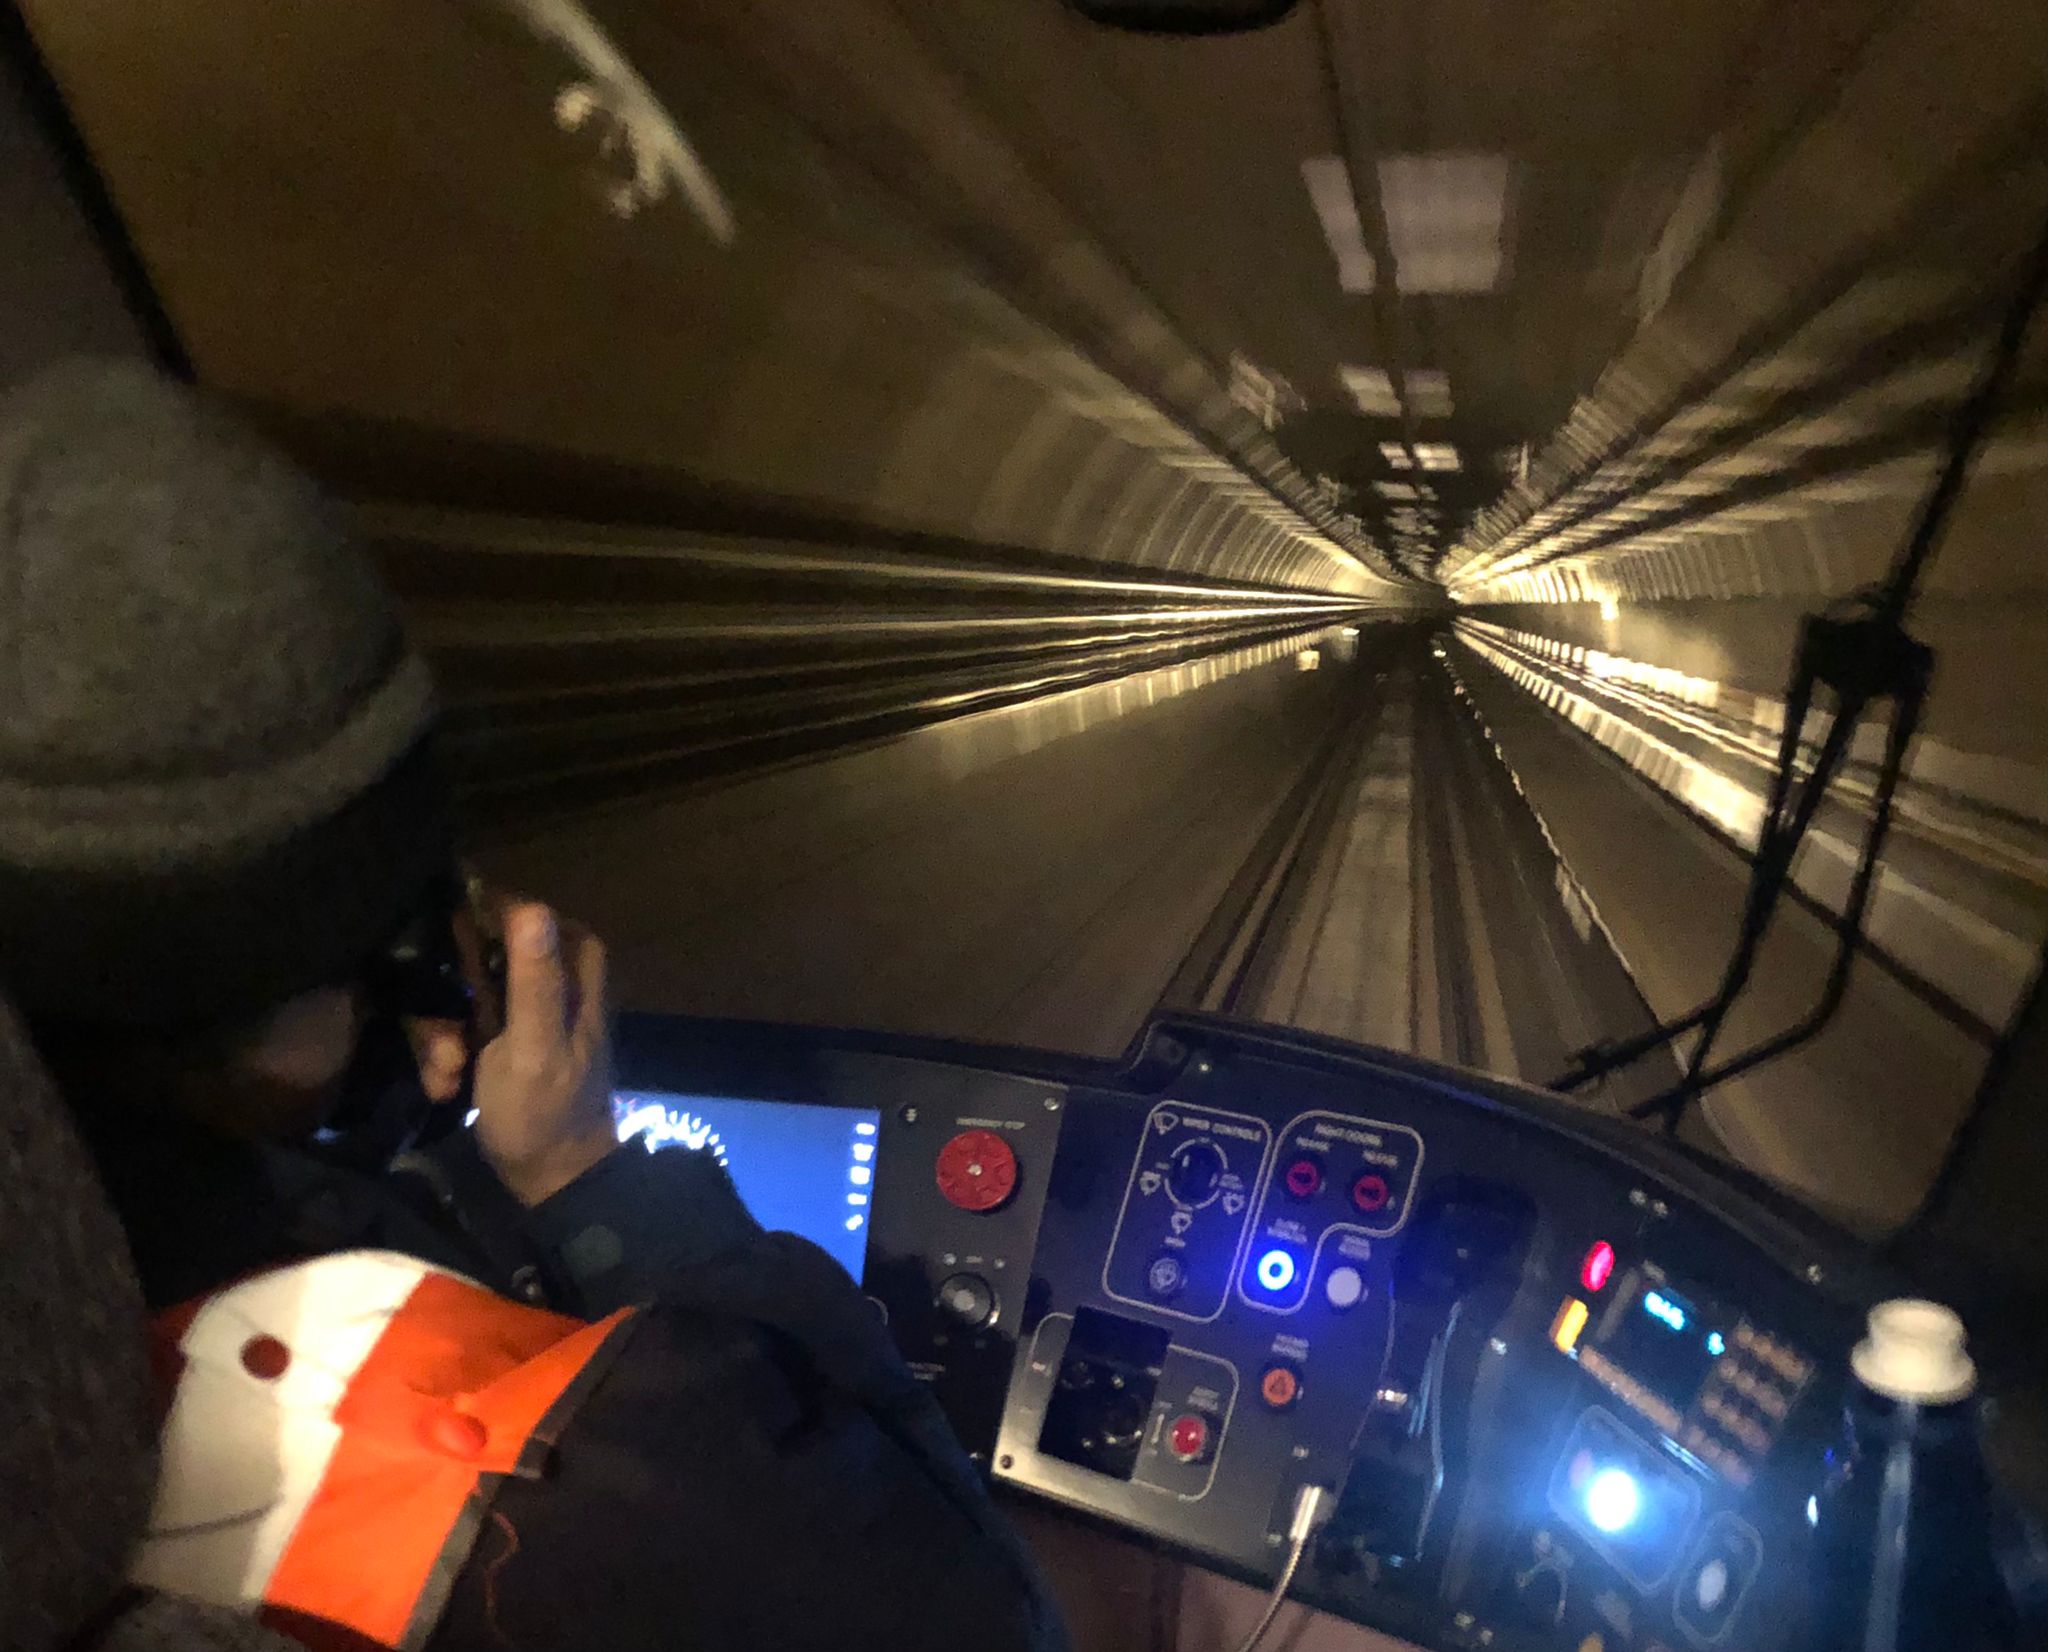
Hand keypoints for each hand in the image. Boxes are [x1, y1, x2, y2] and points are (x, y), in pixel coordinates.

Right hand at [416, 900, 618, 1205]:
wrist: (550, 1180)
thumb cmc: (545, 1112)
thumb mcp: (536, 1045)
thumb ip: (536, 980)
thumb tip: (532, 906)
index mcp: (573, 974)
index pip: (528, 913)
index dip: (484, 919)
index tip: (445, 936)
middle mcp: (550, 983)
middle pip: (484, 953)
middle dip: (450, 992)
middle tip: (443, 1035)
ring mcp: (522, 1013)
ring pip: (464, 991)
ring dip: (442, 1031)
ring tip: (446, 1074)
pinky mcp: (498, 1041)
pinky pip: (459, 1025)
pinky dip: (445, 1053)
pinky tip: (444, 1085)